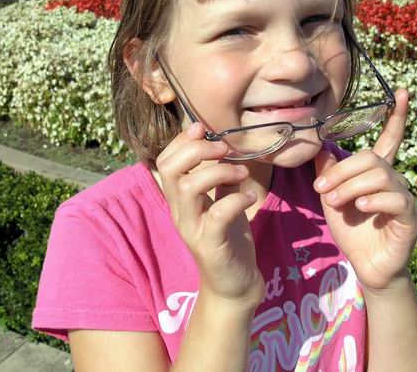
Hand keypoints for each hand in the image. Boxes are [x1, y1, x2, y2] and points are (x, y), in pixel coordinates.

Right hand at [156, 122, 263, 309]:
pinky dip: (236, 200)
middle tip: (224, 150)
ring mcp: (192, 229)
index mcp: (180, 200)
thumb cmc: (228, 241)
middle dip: (197, 150)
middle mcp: (180, 212)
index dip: (181, 140)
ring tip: (241, 173)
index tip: (203, 130)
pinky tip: (251, 198)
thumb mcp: (222, 203)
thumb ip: (219, 180)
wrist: (234, 286)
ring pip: (187, 187)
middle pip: (170, 169)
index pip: (165, 161)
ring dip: (218, 172)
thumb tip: (226, 149)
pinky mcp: (210, 245)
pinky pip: (216, 215)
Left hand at [313, 89, 416, 292]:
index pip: (389, 139)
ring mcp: (404, 198)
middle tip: (321, 190)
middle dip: (341, 171)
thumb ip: (328, 172)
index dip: (396, 116)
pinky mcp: (409, 218)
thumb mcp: (331, 197)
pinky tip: (361, 207)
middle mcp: (394, 180)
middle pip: (370, 158)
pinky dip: (373, 199)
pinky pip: (395, 198)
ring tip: (335, 202)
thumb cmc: (352, 230)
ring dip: (350, 186)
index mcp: (377, 173)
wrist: (366, 266)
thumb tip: (319, 146)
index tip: (402, 92)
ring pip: (379, 175)